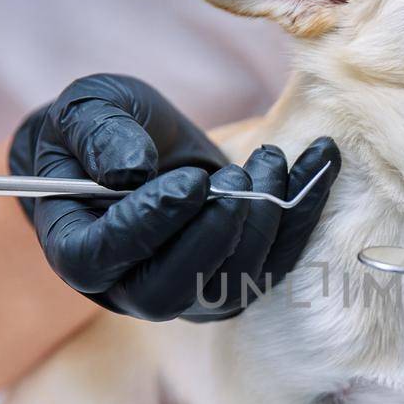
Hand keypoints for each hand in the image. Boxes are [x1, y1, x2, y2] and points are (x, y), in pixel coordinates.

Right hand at [10, 73, 339, 320]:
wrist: (131, 147)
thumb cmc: (97, 129)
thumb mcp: (86, 111)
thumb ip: (99, 136)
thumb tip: (129, 171)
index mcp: (79, 251)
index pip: (107, 255)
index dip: (149, 223)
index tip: (190, 181)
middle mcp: (131, 287)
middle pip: (174, 288)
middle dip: (217, 234)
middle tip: (240, 177)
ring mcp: (188, 292)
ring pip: (233, 282)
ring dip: (264, 221)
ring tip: (272, 157)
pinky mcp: (234, 278)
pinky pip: (276, 261)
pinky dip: (304, 212)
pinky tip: (323, 159)